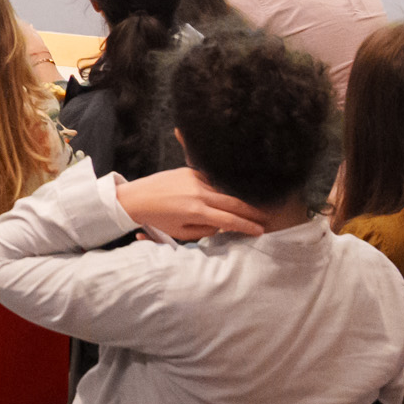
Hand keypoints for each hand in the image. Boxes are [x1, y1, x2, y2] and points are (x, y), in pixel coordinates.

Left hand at [114, 169, 269, 241]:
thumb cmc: (158, 219)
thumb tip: (224, 226)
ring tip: (254, 206)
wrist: (136, 197)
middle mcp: (197, 193)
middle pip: (233, 203)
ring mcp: (195, 179)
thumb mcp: (181, 233)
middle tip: (266, 217)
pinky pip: (213, 180)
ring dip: (240, 199)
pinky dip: (224, 187)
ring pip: (225, 190)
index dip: (247, 226)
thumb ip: (205, 231)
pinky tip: (235, 192)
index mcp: (195, 212)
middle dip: (252, 211)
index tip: (260, 230)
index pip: (229, 221)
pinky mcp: (190, 170)